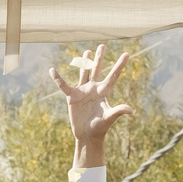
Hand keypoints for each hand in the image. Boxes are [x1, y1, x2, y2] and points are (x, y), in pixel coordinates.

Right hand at [50, 44, 130, 167]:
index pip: (113, 75)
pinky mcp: (72, 97)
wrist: (87, 135)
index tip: (127, 54)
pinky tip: (52, 70)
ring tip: (87, 52)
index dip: (120, 65)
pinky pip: (63, 85)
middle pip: (97, 69)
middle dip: (99, 58)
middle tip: (102, 46)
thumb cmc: (100, 127)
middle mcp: (94, 89)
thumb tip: (130, 110)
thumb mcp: (109, 118)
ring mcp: (83, 91)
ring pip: (83, 73)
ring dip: (84, 62)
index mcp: (104, 91)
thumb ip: (118, 111)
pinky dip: (57, 79)